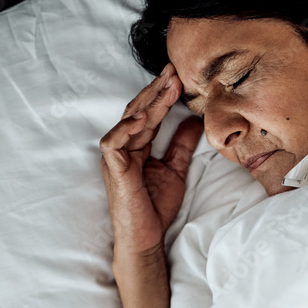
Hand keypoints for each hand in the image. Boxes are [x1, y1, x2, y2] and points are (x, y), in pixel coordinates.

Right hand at [100, 63, 202, 255]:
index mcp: (136, 145)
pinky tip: (143, 117)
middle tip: (174, 70)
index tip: (179, 75)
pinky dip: (127, 128)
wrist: (146, 237)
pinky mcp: (113, 169)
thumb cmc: (154, 207)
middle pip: (138, 110)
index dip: (162, 94)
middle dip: (156, 89)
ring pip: (129, 120)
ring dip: (148, 102)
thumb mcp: (175, 169)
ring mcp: (116, 157)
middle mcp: (124, 147)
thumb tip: (194, 121)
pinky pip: (113, 142)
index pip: (149, 112)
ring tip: (166, 86)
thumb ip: (181, 145)